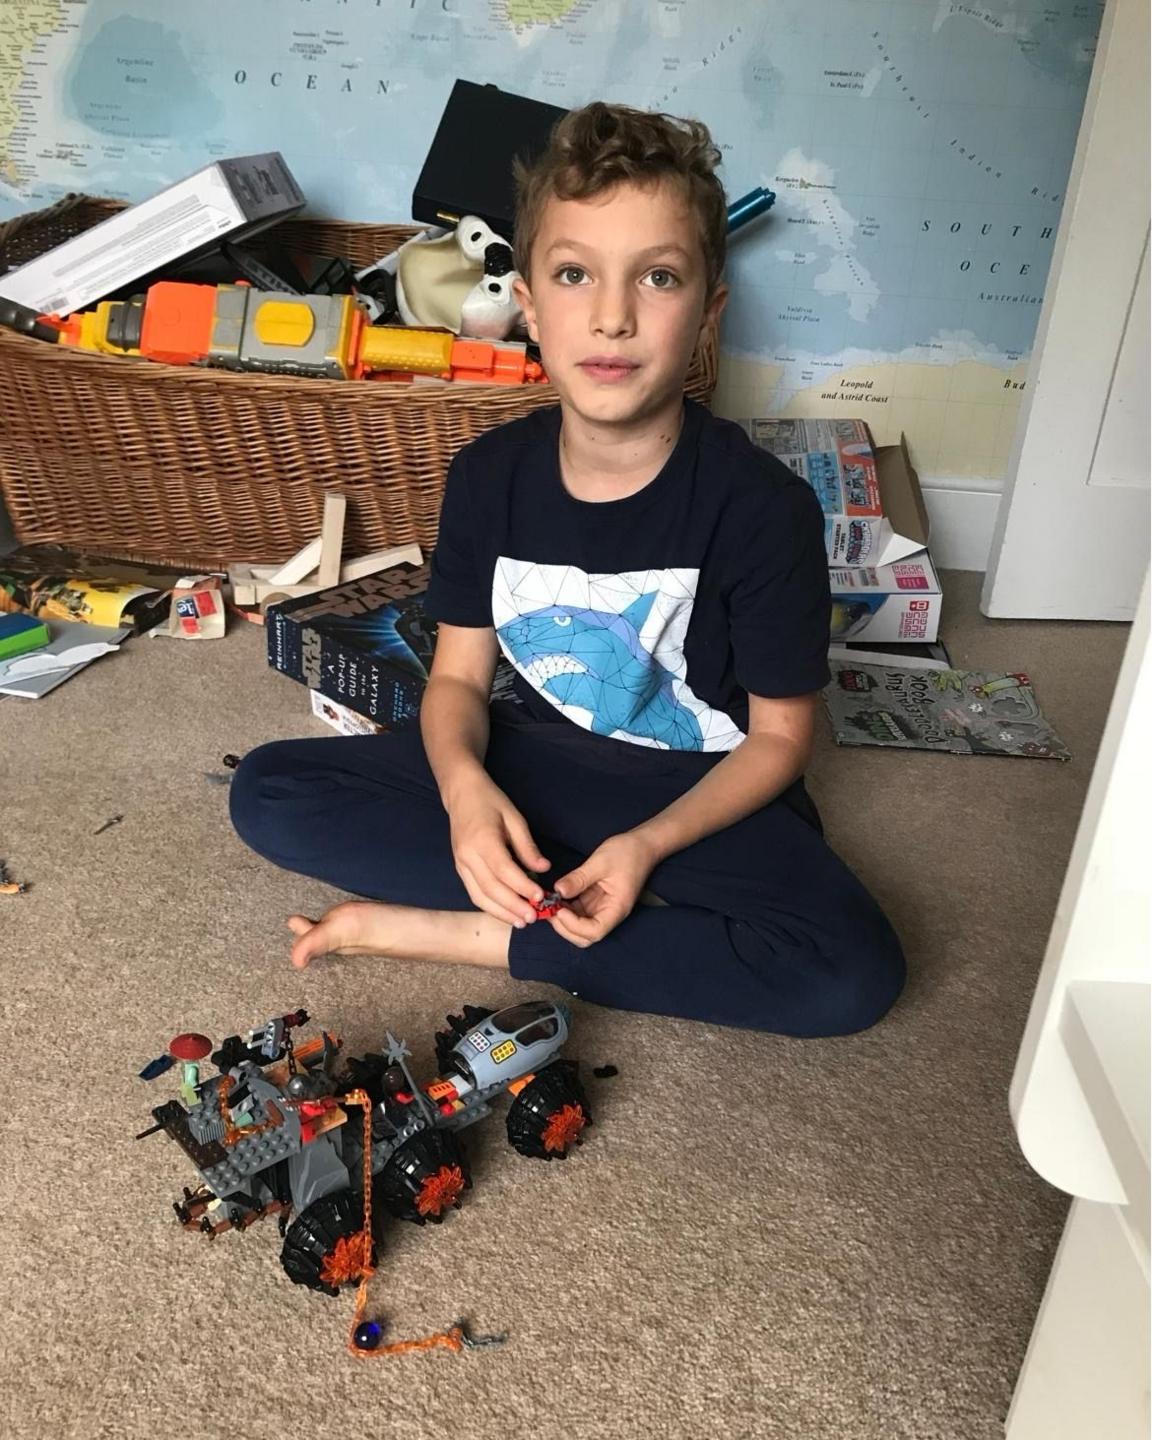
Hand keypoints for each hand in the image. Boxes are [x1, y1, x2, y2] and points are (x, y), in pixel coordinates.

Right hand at [448, 778, 550, 928]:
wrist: (462, 793)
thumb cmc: (491, 802)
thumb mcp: (515, 818)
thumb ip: (527, 846)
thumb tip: (543, 869)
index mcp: (482, 840)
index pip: (503, 870)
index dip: (522, 887)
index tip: (540, 897)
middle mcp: (467, 856)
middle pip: (491, 888)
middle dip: (513, 906)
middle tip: (534, 917)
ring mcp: (460, 864)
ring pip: (480, 896)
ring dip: (501, 912)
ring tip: (522, 922)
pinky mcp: (460, 869)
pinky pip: (474, 893)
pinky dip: (490, 906)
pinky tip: (506, 913)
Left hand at [549, 832, 659, 947]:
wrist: (642, 845)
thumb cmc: (627, 852)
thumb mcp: (600, 862)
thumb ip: (579, 878)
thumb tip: (557, 891)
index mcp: (617, 908)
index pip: (595, 931)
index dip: (574, 926)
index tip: (559, 910)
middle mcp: (609, 913)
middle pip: (585, 936)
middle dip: (564, 927)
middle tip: (548, 910)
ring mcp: (601, 908)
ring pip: (579, 927)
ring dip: (562, 919)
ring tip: (548, 903)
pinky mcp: (594, 901)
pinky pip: (577, 912)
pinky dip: (564, 908)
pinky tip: (554, 897)